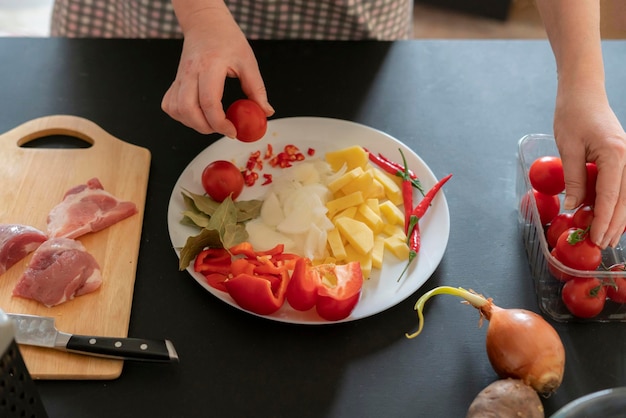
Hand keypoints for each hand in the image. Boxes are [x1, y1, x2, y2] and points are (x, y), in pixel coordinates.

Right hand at [161, 8, 273, 135]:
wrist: (206, 25)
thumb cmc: (227, 40)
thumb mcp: (248, 62)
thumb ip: (257, 90)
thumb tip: (266, 112)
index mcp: (210, 66)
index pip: (209, 101)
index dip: (220, 122)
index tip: (232, 131)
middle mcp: (190, 72)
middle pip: (188, 109)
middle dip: (205, 127)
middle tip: (222, 128)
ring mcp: (179, 77)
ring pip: (176, 109)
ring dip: (193, 123)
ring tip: (211, 122)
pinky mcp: (174, 81)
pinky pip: (170, 105)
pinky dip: (181, 116)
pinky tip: (196, 114)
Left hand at [553, 86, 625, 247]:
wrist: (583, 92)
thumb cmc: (573, 114)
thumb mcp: (568, 148)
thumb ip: (574, 179)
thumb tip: (574, 206)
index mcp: (615, 154)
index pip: (611, 196)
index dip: (604, 220)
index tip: (597, 237)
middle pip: (624, 199)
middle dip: (614, 224)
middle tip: (602, 244)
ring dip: (617, 216)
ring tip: (606, 235)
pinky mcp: (622, 157)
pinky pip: (621, 185)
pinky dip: (615, 202)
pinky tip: (608, 215)